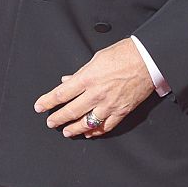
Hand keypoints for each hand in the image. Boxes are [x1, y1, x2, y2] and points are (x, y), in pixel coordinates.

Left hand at [34, 38, 154, 138]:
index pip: (61, 94)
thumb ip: (81, 72)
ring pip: (86, 123)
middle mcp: (96, 93)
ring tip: (66, 131)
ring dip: (74, 128)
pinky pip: (105, 126)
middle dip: (57, 118)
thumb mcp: (97, 58)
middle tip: (50, 122)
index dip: (47, 102)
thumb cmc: (124, 53)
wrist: (148, 59)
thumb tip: (68, 81)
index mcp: (88, 77)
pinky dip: (95, 131)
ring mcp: (109, 104)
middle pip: (70, 111)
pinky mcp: (121, 111)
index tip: (39, 106)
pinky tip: (89, 133)